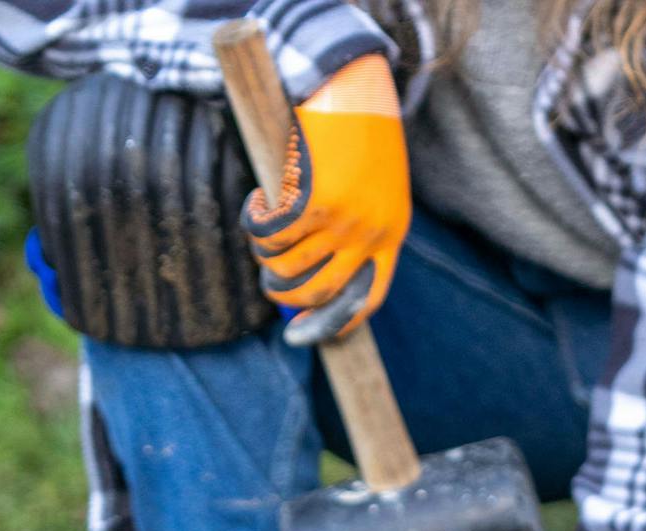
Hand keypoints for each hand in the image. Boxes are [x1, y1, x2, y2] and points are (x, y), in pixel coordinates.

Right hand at [241, 53, 408, 346]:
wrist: (353, 82)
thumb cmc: (362, 126)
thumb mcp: (376, 181)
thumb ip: (361, 220)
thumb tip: (320, 261)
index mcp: (391, 235)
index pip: (368, 299)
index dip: (336, 323)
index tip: (304, 333)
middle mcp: (370, 236)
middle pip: (320, 292)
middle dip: (285, 296)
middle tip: (268, 280)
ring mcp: (344, 222)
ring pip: (288, 266)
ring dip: (264, 256)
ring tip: (260, 232)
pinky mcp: (314, 202)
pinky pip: (272, 234)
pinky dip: (255, 224)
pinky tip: (255, 203)